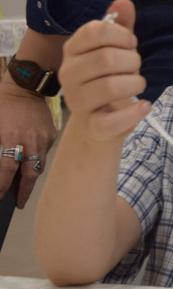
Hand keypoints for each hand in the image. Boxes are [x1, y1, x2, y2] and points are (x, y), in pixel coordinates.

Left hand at [0, 81, 56, 207]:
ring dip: (32, 176)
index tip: (0, 197)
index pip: (6, 170)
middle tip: (19, 202)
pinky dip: (38, 158)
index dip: (3, 187)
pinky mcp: (52, 133)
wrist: (25, 86)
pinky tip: (31, 159)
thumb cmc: (4, 104)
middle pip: (30, 174)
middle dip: (24, 191)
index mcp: (11, 138)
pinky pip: (45, 151)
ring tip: (25, 186)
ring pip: (40, 164)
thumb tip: (1, 168)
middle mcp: (30, 140)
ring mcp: (44, 137)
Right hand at [59, 0, 149, 144]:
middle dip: (132, 61)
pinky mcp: (92, 126)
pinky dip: (133, 112)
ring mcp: (77, 101)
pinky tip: (143, 105)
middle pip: (107, 59)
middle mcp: (69, 74)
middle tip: (134, 68)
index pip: (95, 31)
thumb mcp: (114, 50)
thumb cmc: (108, 79)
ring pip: (111, 86)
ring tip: (137, 85)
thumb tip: (124, 2)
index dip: (121, 35)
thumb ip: (119, 27)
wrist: (98, 125)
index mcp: (73, 50)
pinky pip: (113, 119)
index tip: (130, 44)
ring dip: (135, 83)